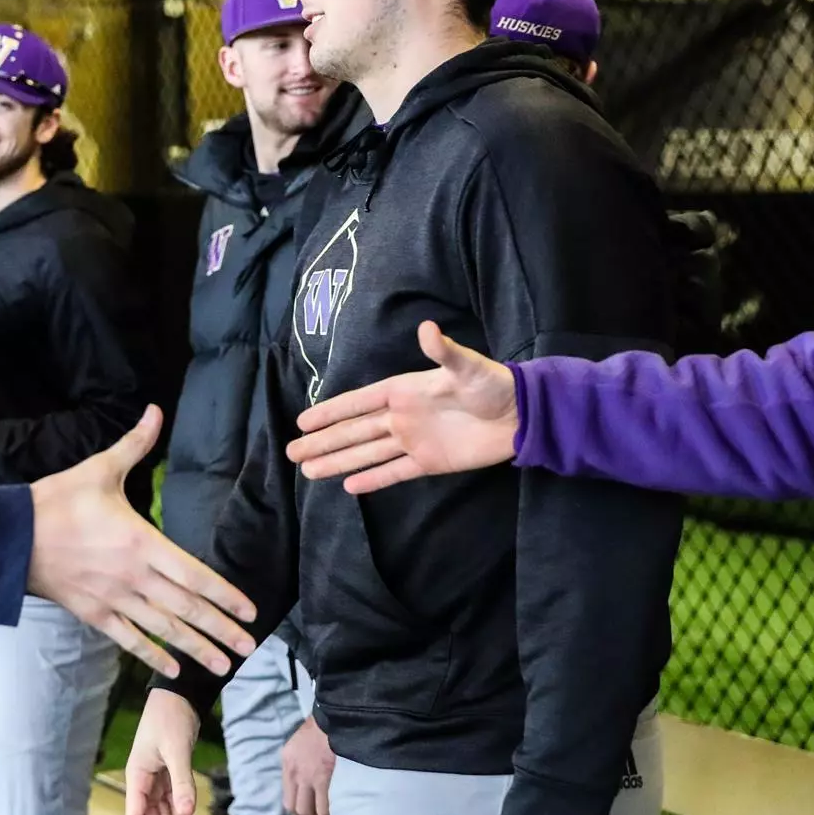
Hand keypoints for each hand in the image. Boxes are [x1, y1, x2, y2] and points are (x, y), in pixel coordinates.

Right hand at [29, 406, 255, 677]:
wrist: (11, 536)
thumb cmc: (57, 500)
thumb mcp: (99, 469)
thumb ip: (135, 445)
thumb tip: (156, 411)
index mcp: (140, 542)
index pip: (193, 574)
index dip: (224, 594)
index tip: (250, 611)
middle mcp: (133, 577)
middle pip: (186, 608)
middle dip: (221, 629)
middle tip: (250, 649)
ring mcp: (113, 600)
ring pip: (163, 628)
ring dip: (195, 648)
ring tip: (223, 667)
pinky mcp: (93, 613)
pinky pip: (129, 639)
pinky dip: (152, 655)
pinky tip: (173, 670)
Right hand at [124, 688, 200, 814]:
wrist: (180, 694)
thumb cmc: (170, 716)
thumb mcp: (177, 750)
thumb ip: (181, 782)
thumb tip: (186, 812)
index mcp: (137, 774)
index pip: (135, 812)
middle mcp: (144, 778)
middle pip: (148, 813)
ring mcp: (157, 776)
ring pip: (162, 808)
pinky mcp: (170, 772)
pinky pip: (173, 797)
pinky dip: (180, 807)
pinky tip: (187, 813)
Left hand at [280, 716, 334, 814]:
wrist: (324, 725)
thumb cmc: (311, 733)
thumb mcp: (292, 748)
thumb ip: (292, 766)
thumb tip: (296, 781)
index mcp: (286, 766)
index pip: (286, 798)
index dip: (295, 807)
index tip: (304, 809)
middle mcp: (293, 775)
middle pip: (293, 806)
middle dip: (303, 813)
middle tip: (313, 813)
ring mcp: (306, 779)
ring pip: (305, 809)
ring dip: (314, 813)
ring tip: (321, 813)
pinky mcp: (321, 780)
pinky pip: (321, 805)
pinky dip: (325, 811)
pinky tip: (329, 811)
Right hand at [286, 321, 519, 492]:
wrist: (522, 416)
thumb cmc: (493, 384)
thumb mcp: (467, 366)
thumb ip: (444, 351)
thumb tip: (427, 328)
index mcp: (402, 392)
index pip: (357, 403)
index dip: (330, 412)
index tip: (302, 421)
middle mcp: (400, 417)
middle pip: (353, 432)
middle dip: (322, 441)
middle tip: (291, 452)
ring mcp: (413, 441)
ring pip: (366, 454)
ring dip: (338, 462)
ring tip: (308, 471)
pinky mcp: (429, 462)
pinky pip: (394, 472)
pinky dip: (372, 479)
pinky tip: (348, 487)